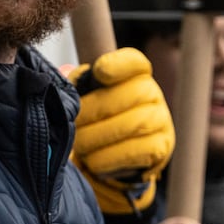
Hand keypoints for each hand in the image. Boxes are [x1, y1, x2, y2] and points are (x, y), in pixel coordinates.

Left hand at [70, 48, 174, 213]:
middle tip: (73, 124)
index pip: (134, 62)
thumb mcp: (84, 96)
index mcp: (134, 74)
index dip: (118, 64)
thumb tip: (62, 73)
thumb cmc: (97, 118)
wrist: (117, 155)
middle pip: (126, 95)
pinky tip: (93, 161)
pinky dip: (107, 158)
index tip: (99, 71)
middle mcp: (152, 93)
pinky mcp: (160, 147)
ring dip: (96, 138)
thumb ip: (73, 83)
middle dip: (93, 111)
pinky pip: (133, 152)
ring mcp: (161, 120)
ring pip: (130, 125)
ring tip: (79, 145)